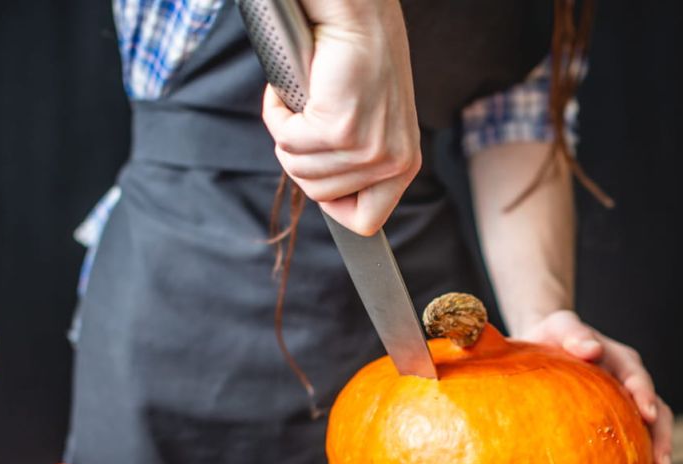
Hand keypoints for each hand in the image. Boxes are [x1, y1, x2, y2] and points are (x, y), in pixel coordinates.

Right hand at [261, 0, 420, 234]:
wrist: (357, 16)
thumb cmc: (361, 61)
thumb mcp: (373, 123)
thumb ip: (358, 162)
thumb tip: (325, 191)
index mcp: (405, 165)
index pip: (367, 223)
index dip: (335, 204)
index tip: (320, 175)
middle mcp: (392, 162)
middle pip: (321, 196)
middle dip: (301, 160)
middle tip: (304, 122)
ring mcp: (367, 148)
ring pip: (299, 169)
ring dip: (286, 134)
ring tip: (301, 101)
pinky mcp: (339, 129)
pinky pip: (287, 141)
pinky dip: (277, 113)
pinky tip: (289, 91)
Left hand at [518, 310, 673, 463]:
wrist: (547, 345)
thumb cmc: (553, 335)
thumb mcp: (561, 326)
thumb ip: (574, 333)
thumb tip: (590, 349)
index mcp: (621, 361)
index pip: (639, 378)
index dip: (645, 395)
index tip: (646, 414)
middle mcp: (632, 386)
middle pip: (657, 413)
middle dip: (661, 440)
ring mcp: (628, 408)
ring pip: (650, 436)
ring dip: (654, 462)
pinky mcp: (617, 426)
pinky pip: (632, 449)